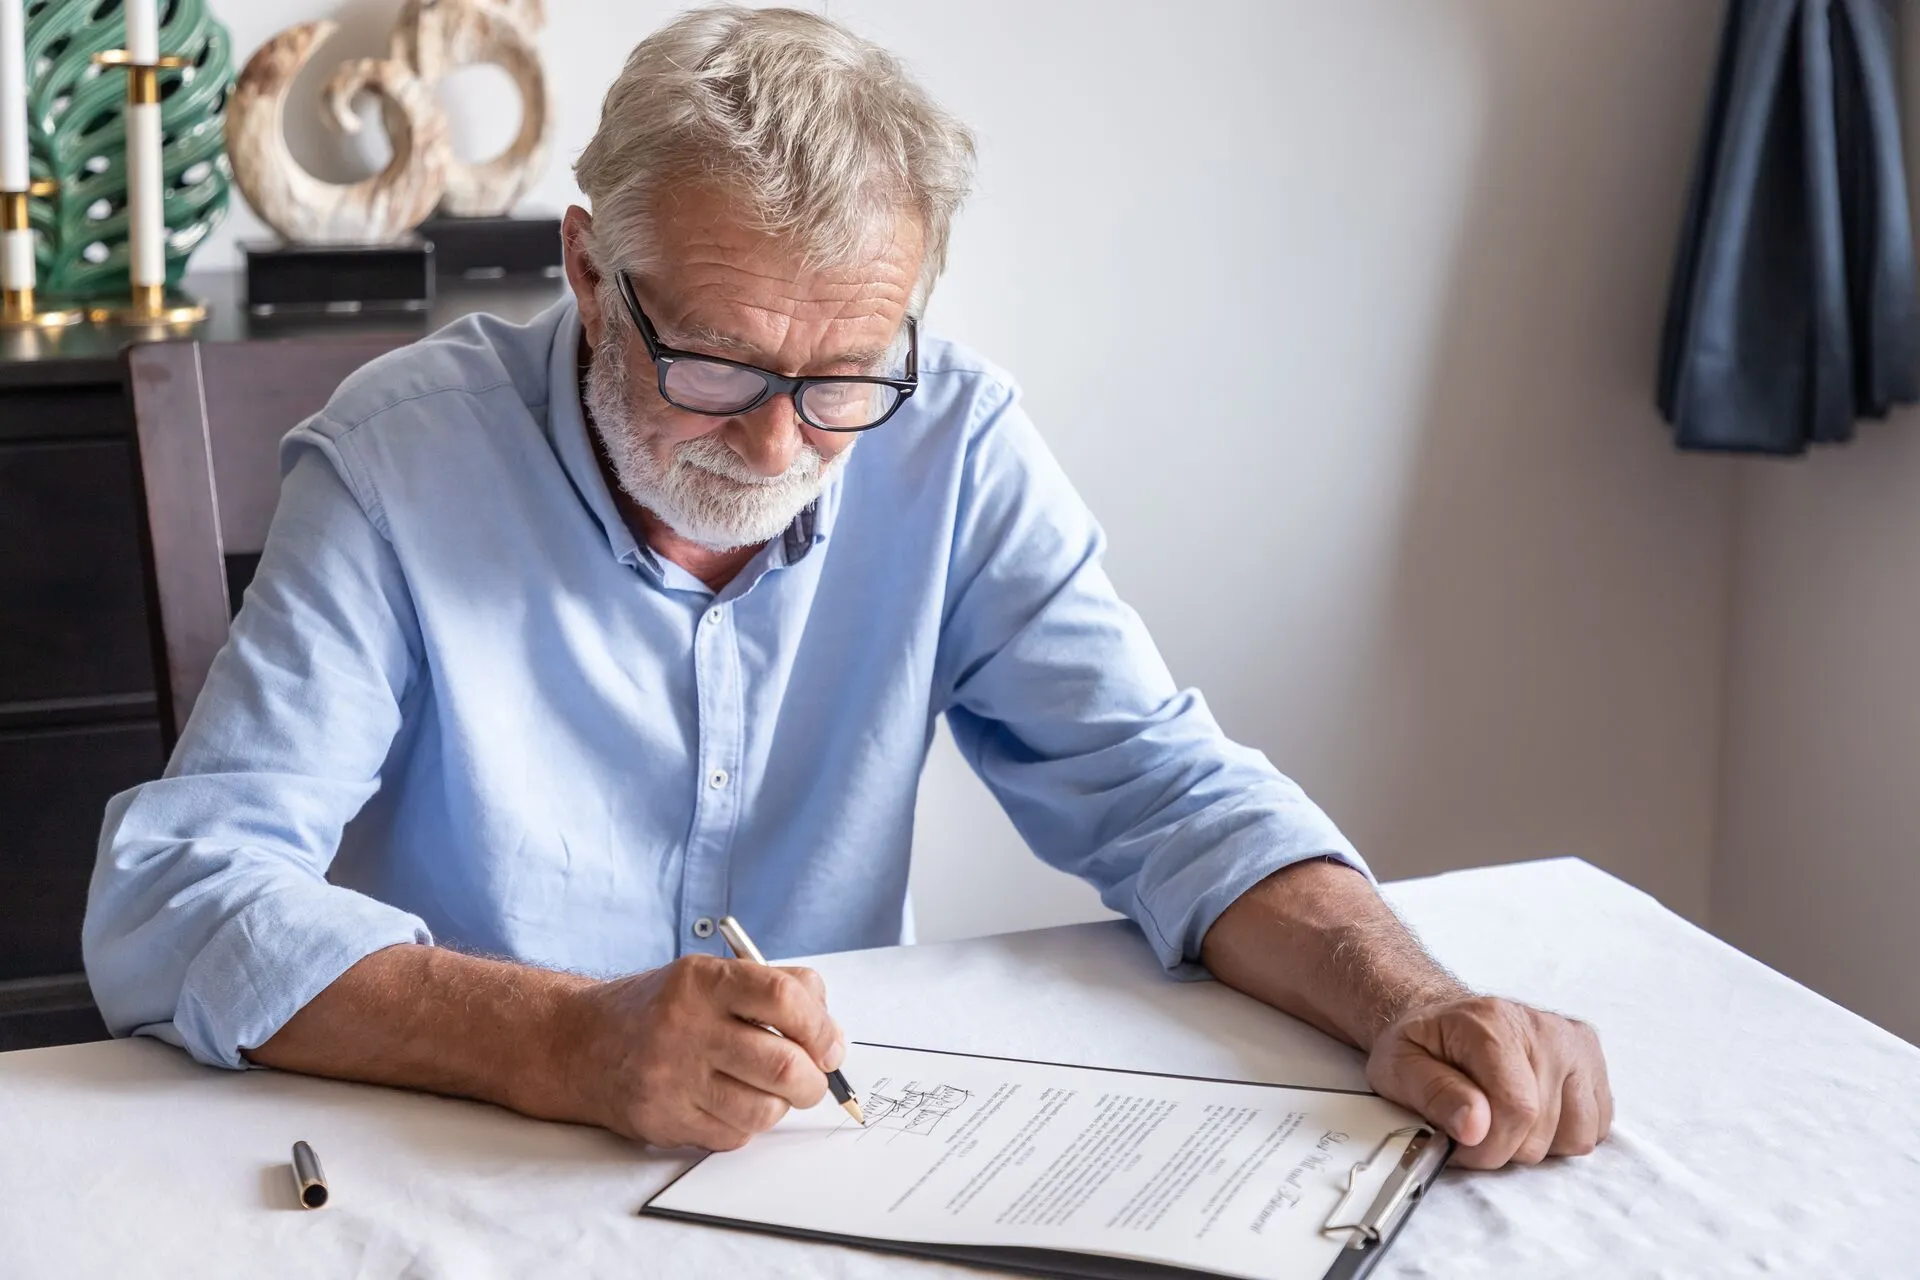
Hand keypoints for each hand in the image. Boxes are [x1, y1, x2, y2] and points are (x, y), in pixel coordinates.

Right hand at [557, 954, 845, 1149]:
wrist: (581, 1043)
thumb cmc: (663, 1008)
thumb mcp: (712, 975)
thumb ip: (776, 989)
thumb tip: (831, 1037)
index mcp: (705, 980)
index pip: (785, 998)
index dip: (821, 1027)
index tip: (830, 1046)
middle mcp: (687, 1026)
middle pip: (783, 1064)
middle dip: (813, 1081)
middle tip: (812, 1079)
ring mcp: (672, 1077)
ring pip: (763, 1110)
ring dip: (780, 1106)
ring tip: (768, 1091)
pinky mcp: (663, 1119)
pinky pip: (733, 1136)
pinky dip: (745, 1125)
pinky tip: (727, 1102)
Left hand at [1366, 995, 1611, 1168]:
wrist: (1444, 1018)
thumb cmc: (1423, 1044)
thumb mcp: (1400, 1067)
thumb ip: (1433, 1094)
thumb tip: (1475, 1125)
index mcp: (1492, 1023)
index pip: (1517, 1108)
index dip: (1488, 1145)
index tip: (1460, 1143)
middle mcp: (1543, 1028)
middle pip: (1543, 1130)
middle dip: (1504, 1147)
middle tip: (1475, 1127)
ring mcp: (1574, 1043)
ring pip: (1576, 1135)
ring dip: (1536, 1143)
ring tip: (1504, 1118)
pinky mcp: (1593, 1059)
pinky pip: (1596, 1127)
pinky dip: (1563, 1135)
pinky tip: (1533, 1114)